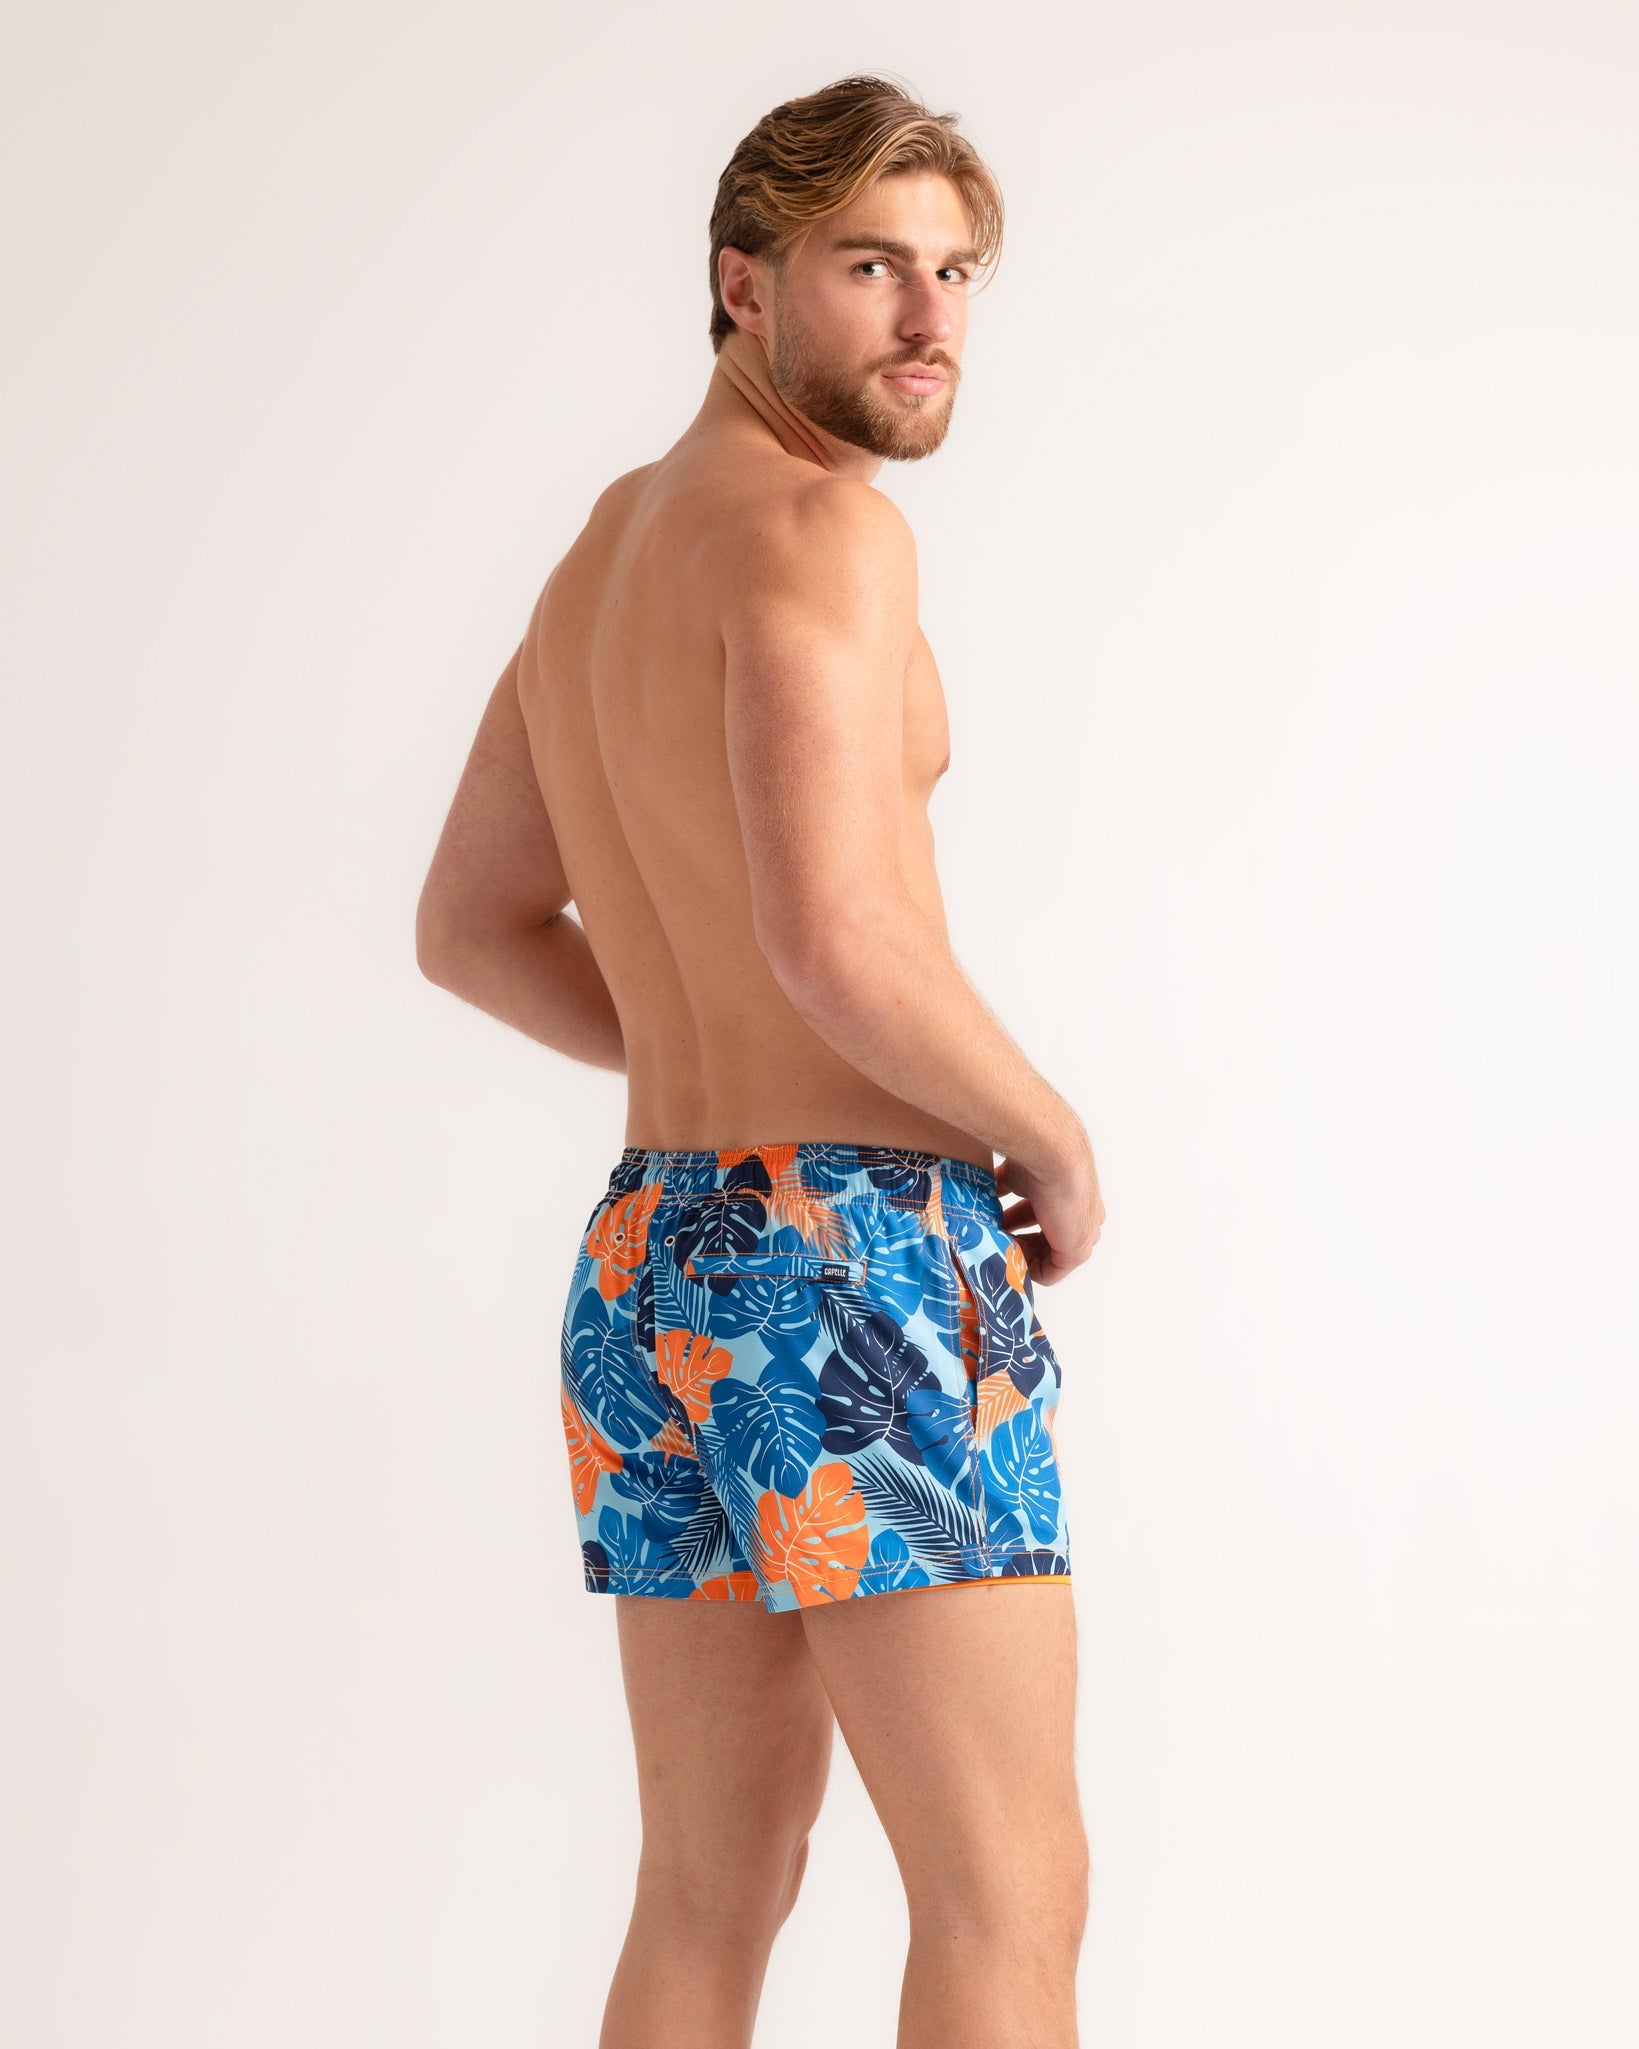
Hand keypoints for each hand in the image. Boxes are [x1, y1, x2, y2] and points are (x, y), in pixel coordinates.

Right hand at [994, 1134, 1104, 1285]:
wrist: (1052, 1156)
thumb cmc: (1038, 1157)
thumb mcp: (1016, 1176)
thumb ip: (1006, 1188)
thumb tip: (985, 1193)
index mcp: (1075, 1199)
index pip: (1049, 1220)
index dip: (1021, 1224)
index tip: (998, 1225)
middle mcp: (1084, 1219)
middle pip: (1048, 1241)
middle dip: (1019, 1241)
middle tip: (995, 1239)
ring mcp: (1083, 1237)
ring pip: (1047, 1258)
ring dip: (1020, 1254)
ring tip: (997, 1247)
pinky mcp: (1076, 1251)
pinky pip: (1049, 1273)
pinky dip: (1026, 1269)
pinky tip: (1005, 1257)